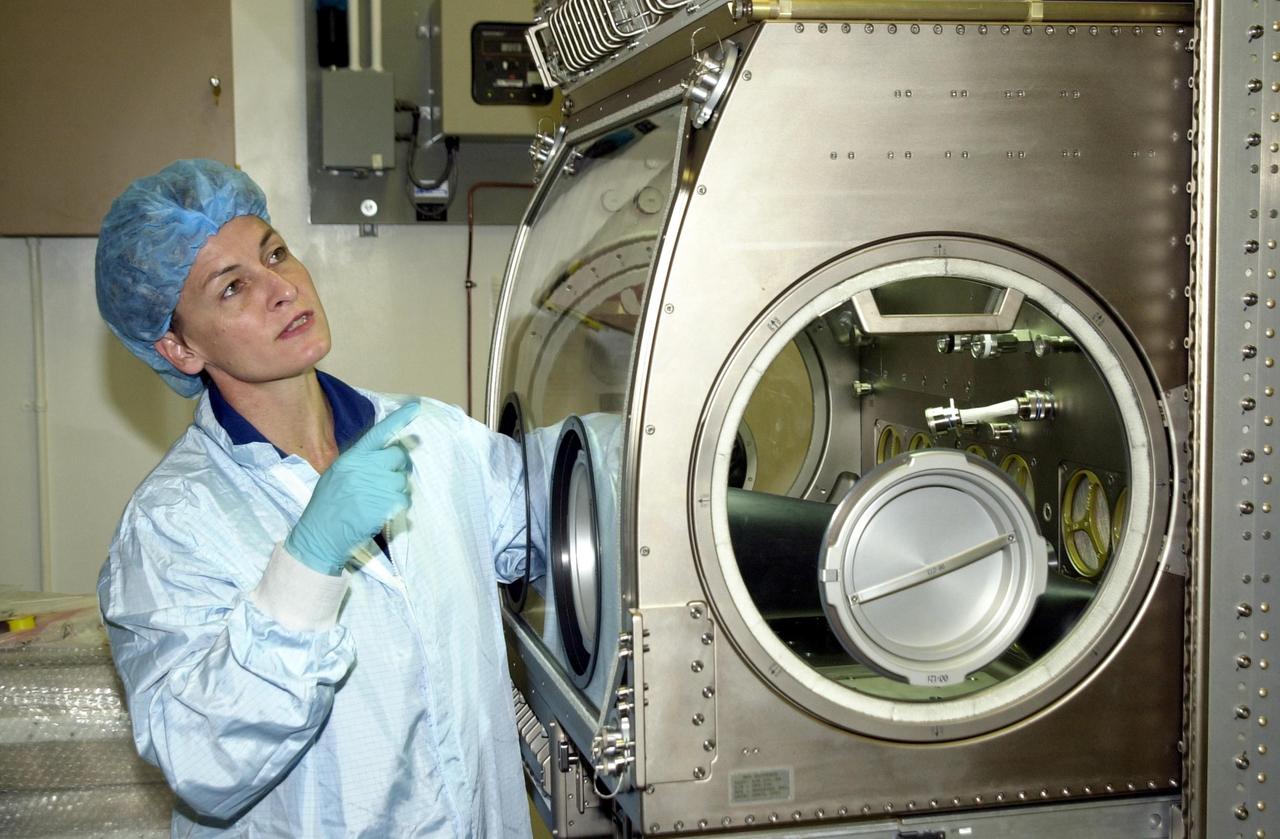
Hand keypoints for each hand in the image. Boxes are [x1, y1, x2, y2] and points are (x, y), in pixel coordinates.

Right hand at [284, 402, 420, 574]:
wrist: (320, 534)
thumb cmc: (327, 505)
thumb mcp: (336, 474)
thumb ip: (359, 462)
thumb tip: (384, 456)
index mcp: (352, 458)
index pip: (378, 433)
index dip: (398, 419)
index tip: (415, 407)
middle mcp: (365, 468)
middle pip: (398, 456)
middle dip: (397, 465)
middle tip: (385, 478)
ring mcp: (376, 486)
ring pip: (403, 480)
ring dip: (396, 489)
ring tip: (376, 499)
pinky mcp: (385, 505)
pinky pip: (404, 499)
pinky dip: (398, 505)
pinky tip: (381, 510)